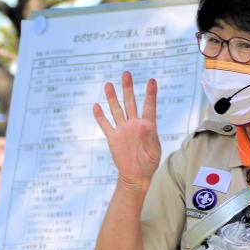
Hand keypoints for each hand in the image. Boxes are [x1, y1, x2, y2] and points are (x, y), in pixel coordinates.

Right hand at [93, 71, 160, 188]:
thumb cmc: (149, 163)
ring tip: (108, 84)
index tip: (152, 80)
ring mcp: (122, 130)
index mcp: (147, 126)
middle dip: (128, 88)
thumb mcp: (153, 150)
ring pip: (116, 110)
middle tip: (126, 73)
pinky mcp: (113, 138)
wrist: (136, 176)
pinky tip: (96, 106)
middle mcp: (134, 124)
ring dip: (112, 98)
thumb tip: (147, 124)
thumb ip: (149, 137)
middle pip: (130, 103)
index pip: (149, 107)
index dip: (150, 94)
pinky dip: (100, 116)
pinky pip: (105, 125)